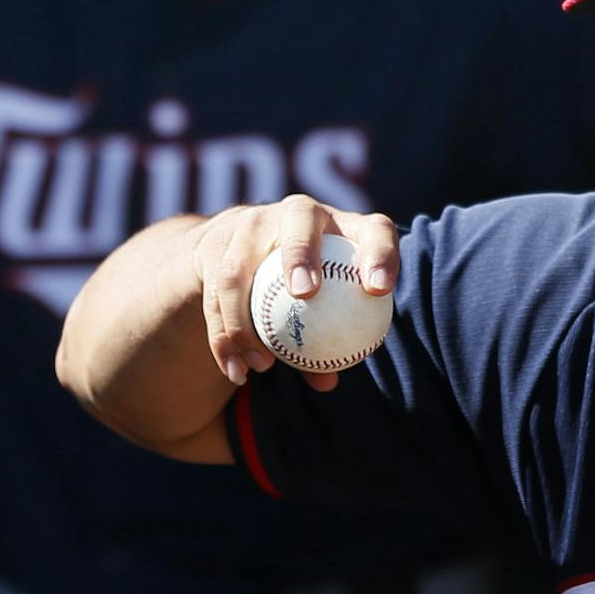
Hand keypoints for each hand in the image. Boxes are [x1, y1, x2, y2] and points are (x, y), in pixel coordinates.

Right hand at [190, 194, 399, 391]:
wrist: (246, 250)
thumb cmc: (311, 287)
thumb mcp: (328, 306)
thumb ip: (330, 340)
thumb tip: (328, 380)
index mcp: (345, 226)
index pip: (374, 231)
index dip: (380, 254)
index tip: (378, 290)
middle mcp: (299, 212)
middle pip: (300, 218)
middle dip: (301, 252)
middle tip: (305, 294)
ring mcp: (254, 223)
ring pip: (241, 264)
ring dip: (246, 318)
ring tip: (263, 364)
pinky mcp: (218, 243)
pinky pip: (213, 292)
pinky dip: (223, 336)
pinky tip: (235, 370)